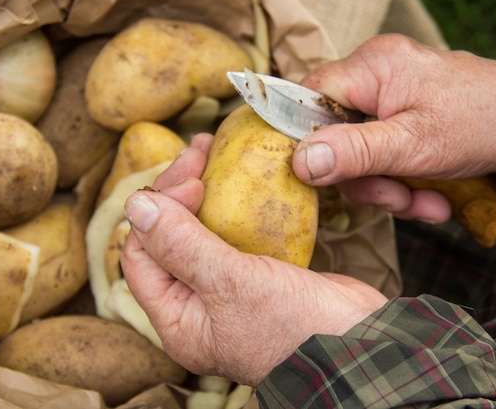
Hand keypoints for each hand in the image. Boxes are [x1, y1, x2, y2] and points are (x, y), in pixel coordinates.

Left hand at [120, 133, 387, 386]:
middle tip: (199, 151)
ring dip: (204, 193)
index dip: (157, 211)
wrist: (359, 343)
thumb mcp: (230, 283)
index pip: (142, 256)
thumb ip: (181, 245)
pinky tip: (243, 179)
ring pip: (201, 232)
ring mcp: (230, 289)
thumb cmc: (293, 325)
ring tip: (213, 152)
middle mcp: (198, 305)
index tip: (190, 180)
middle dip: (178, 192)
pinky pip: (236, 234)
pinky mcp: (260, 273)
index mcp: (179, 319)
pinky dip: (236, 205)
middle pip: (169, 239)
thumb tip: (136, 206)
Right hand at [292, 34, 495, 222]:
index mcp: (372, 67)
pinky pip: (386, 152)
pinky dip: (405, 180)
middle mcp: (377, 74)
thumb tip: (298, 161)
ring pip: (362, 151)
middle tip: (396, 199)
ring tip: (427, 205)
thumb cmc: (481, 125)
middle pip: (336, 132)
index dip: (306, 139)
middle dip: (366, 178)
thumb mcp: (413, 147)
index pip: (309, 97)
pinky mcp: (408, 115)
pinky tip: (434, 198)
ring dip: (391, 188)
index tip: (319, 177)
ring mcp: (394, 95)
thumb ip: (354, 153)